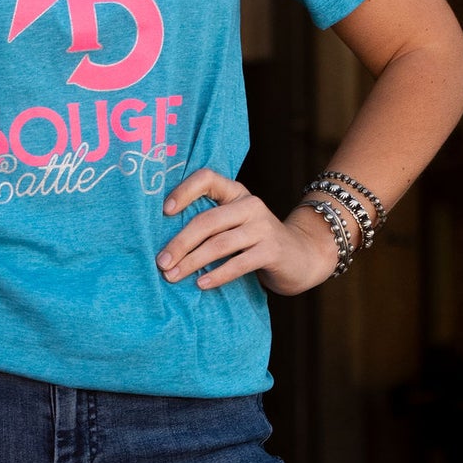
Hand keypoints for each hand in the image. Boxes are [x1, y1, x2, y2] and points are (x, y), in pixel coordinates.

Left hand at [156, 170, 342, 296]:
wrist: (301, 257)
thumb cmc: (255, 242)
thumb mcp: (234, 224)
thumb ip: (209, 224)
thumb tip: (164, 243)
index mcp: (235, 193)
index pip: (207, 178)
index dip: (184, 191)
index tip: (164, 211)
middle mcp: (250, 205)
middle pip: (207, 220)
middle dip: (180, 242)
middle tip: (161, 261)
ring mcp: (263, 227)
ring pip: (219, 244)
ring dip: (192, 261)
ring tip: (172, 276)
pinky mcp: (272, 251)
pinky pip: (238, 263)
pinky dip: (217, 274)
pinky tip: (201, 284)